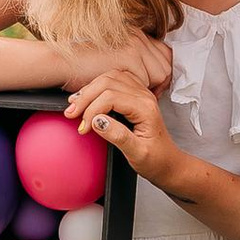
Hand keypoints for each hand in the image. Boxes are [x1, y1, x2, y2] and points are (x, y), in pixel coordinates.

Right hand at [58, 31, 177, 95]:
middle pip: (167, 62)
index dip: (160, 72)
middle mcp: (138, 36)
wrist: (59, 62)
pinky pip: (147, 80)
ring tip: (137, 98)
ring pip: (161, 73)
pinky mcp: (129, 57)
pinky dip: (139, 92)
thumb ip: (129, 62)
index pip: (165, 53)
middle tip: (147, 95)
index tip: (152, 87)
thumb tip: (145, 74)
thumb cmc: (80, 65)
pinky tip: (127, 96)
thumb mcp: (110, 58)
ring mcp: (134, 45)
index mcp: (135, 34)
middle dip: (161, 81)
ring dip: (151, 88)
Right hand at [65, 64, 184, 187]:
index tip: (83, 128)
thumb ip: (118, 136)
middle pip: (108, 82)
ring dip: (90, 90)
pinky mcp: (135, 95)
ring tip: (75, 104)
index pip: (110, 98)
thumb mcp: (137, 154)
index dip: (91, 111)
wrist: (168, 162)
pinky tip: (87, 98)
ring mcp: (141, 93)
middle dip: (86, 97)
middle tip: (71, 114)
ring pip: (110, 78)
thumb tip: (97, 121)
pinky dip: (97, 87)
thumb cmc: (156, 160)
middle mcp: (144, 96)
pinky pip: (114, 81)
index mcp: (145, 108)